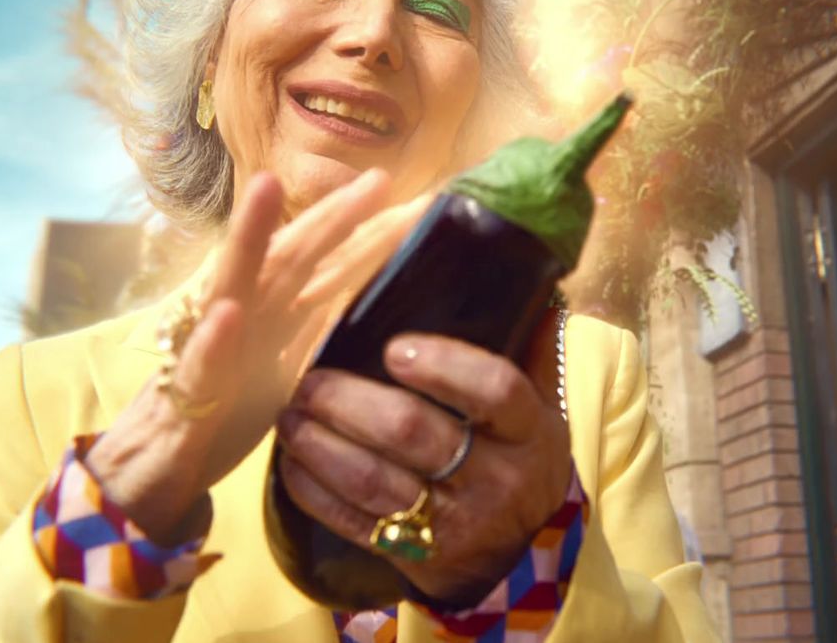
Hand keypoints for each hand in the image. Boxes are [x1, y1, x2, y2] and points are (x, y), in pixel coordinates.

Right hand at [85, 170, 430, 543]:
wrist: (157, 466)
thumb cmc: (223, 408)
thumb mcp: (287, 364)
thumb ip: (317, 325)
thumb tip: (373, 298)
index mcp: (274, 310)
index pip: (328, 263)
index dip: (369, 231)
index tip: (420, 203)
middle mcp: (243, 313)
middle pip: (291, 256)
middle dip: (331, 217)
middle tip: (378, 180)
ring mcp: (210, 345)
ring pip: (229, 282)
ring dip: (245, 234)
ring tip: (267, 185)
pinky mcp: (184, 392)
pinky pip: (197, 365)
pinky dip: (212, 339)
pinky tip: (228, 313)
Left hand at [275, 314, 570, 602]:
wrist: (516, 557)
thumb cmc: (520, 461)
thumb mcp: (545, 410)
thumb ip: (533, 348)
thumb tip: (532, 278)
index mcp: (529, 431)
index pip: (495, 391)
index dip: (443, 365)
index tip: (392, 348)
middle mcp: (494, 478)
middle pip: (413, 433)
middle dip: (350, 402)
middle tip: (310, 380)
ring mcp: (453, 522)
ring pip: (372, 479)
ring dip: (320, 444)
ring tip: (291, 415)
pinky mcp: (414, 555)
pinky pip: (352, 521)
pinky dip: (313, 490)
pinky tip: (291, 461)